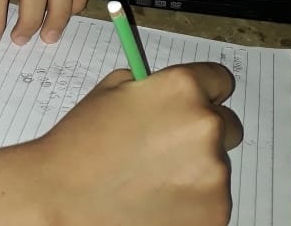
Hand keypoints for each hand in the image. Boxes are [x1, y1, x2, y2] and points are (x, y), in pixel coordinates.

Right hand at [33, 62, 242, 225]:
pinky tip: (156, 201)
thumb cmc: (83, 140)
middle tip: (167, 147)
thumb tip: (175, 97)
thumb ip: (154, 88)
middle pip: (227, 126)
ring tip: (152, 179)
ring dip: (196, 170)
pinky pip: (212, 202)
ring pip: (218, 167)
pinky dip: (191, 203)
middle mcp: (206, 127)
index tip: (194, 104)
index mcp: (182, 89)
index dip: (204, 91)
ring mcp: (215, 176)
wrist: (63, 195)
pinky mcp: (215, 216)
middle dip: (203, 133)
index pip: (220, 79)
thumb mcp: (113, 90)